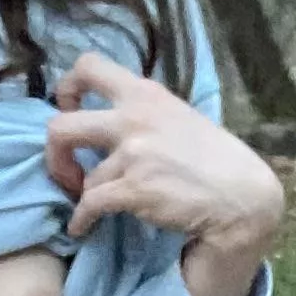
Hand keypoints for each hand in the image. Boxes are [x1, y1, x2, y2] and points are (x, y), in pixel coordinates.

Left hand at [44, 52, 282, 295]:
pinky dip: (81, 221)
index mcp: (145, 94)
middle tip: (66, 169)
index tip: (70, 109)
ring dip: (82, 196)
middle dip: (54, 153)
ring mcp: (133, 153)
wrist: (242, 196)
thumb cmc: (216, 161)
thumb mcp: (180, 118)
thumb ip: (146, 116)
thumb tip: (113, 126)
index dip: (67, 88)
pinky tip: (83, 228)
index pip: (88, 66)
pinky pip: (89, 205)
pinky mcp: (134, 189)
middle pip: (61, 125)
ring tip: (92, 207)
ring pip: (83, 177)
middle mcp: (133, 117)